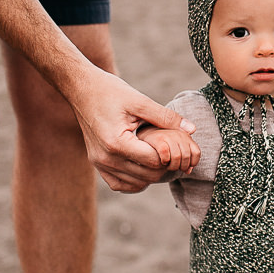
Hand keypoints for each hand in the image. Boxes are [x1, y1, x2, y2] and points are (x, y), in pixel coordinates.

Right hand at [69, 66, 199, 192]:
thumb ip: (166, 117)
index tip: (178, 144)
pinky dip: (135, 179)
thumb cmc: (110, 91)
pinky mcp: (96, 163)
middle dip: (165, 166)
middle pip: (147, 176)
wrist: (81, 88)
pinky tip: (144, 164)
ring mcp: (99, 164)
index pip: (154, 161)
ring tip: (159, 155)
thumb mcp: (140, 101)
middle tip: (173, 151)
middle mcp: (106, 158)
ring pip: (135, 183)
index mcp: (117, 143)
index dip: (171, 155)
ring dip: (151, 174)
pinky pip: (119, 184)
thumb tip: (192, 129)